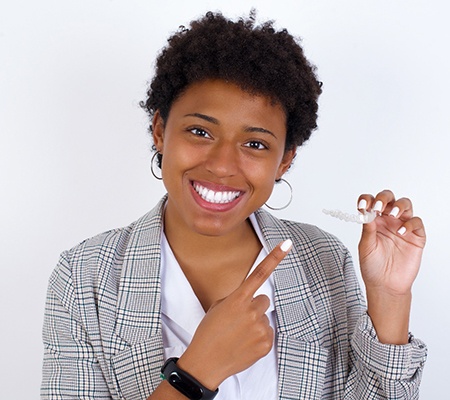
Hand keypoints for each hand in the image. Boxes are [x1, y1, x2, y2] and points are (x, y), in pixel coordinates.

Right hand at [177, 239, 291, 389]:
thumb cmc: (209, 333)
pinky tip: (244, 344)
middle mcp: (251, 311)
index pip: (259, 273)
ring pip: (264, 318)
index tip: (287, 244)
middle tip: (239, 320)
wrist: (206, 362)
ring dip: (255, 323)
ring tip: (239, 335)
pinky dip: (258, 338)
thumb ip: (236, 299)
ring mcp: (260, 328)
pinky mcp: (266, 343)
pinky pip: (267, 333)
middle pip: (263, 300)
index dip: (275, 257)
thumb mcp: (217, 307)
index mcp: (238, 299)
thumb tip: (251, 301)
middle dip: (253, 307)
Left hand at [357, 190, 425, 343]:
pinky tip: (401, 232)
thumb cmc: (373, 266)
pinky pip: (416, 222)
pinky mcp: (416, 236)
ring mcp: (402, 226)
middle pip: (388, 198)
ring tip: (392, 215)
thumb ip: (368, 230)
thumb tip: (366, 212)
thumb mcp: (366, 247)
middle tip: (378, 207)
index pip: (370, 202)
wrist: (385, 285)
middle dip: (383, 198)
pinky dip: (410, 224)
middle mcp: (388, 220)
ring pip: (405, 205)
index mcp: (373, 221)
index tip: (362, 205)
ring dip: (398, 206)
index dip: (366, 200)